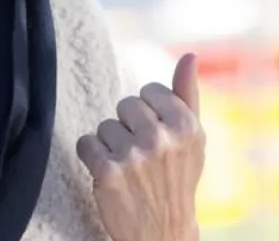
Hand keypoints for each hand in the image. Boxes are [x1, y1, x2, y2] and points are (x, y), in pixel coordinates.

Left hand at [76, 54, 205, 240]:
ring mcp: (134, 156)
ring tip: (127, 168)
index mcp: (186, 126)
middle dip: (128, 127)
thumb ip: (188, 95)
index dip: (148, 113)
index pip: (149, 91)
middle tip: (141, 155)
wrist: (163, 233)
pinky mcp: (108, 172)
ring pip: (104, 125)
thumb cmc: (177, 180)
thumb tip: (189, 56)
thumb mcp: (193, 140)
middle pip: (124, 105)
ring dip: (110, 145)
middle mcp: (162, 138)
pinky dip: (91, 157)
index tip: (155, 136)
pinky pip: (85, 142)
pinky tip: (107, 174)